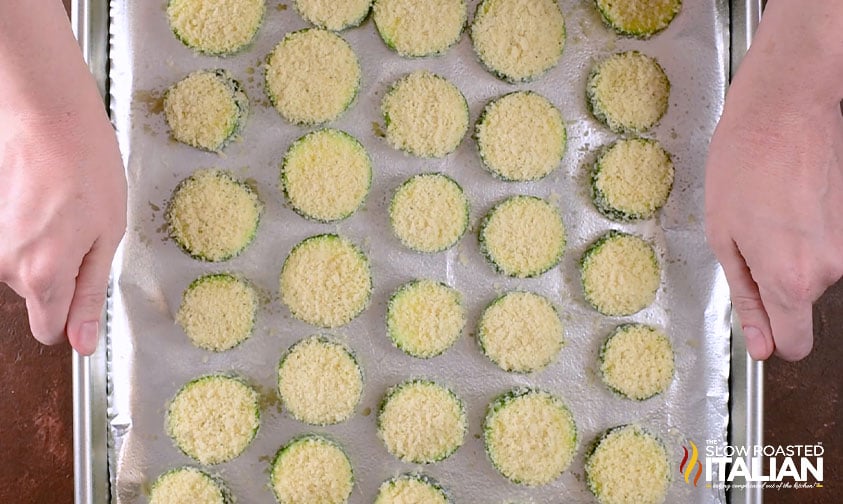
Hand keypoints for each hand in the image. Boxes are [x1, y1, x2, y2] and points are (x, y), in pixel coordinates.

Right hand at [0, 105, 125, 354]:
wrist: (48, 114)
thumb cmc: (86, 167)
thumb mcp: (108, 236)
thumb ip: (90, 294)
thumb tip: (82, 342)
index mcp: (43, 274)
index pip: (48, 329)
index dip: (72, 317)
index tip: (84, 296)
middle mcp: (6, 264)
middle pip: (38, 292)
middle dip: (61, 269)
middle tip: (83, 228)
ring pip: (22, 265)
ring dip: (44, 244)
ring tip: (63, 206)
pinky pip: (10, 240)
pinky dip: (26, 226)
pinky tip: (41, 197)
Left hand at [705, 27, 842, 360]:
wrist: (786, 109)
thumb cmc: (744, 165)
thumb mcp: (723, 237)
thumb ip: (747, 297)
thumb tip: (761, 344)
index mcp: (790, 280)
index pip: (794, 345)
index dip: (774, 337)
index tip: (763, 325)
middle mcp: (830, 270)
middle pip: (800, 300)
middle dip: (776, 277)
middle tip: (752, 233)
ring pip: (815, 269)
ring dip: (791, 249)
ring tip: (770, 208)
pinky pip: (827, 243)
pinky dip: (809, 230)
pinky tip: (791, 197)